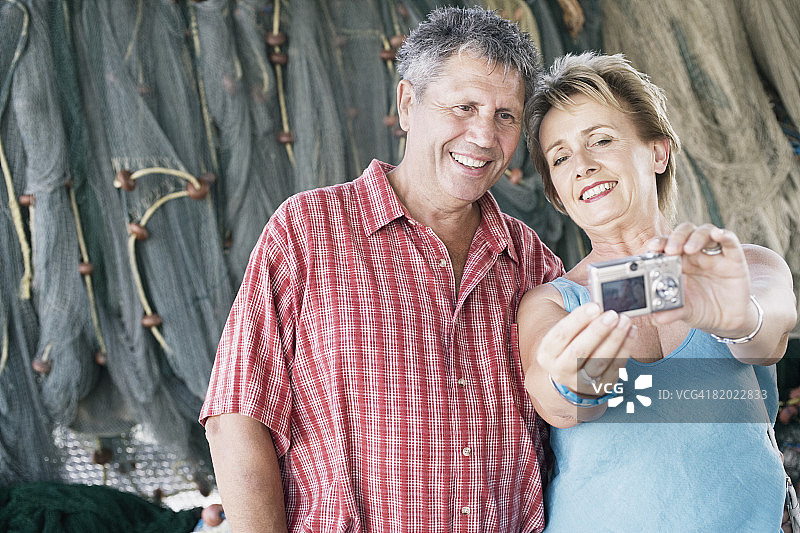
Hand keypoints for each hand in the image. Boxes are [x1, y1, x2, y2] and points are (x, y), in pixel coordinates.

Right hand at [537, 302, 634, 396]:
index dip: (578, 319)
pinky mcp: (600, 387)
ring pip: (600, 361)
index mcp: (547, 354)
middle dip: (598, 331)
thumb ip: (578, 323)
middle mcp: (560, 370)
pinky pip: (615, 368)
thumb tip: (598, 310)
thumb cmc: (569, 345)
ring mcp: (580, 382)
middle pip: (579, 351)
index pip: (561, 335)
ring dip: (615, 339)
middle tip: (613, 315)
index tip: (595, 306)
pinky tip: (631, 333)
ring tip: (625, 322)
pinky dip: (625, 349)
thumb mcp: (564, 335)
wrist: (570, 375)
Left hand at [646, 223, 756, 337]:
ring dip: (695, 237)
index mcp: (677, 263)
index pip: (665, 245)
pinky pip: (730, 241)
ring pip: (704, 232)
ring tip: (688, 249)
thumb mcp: (685, 312)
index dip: (658, 243)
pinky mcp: (734, 259)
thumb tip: (655, 319)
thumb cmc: (701, 310)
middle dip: (675, 238)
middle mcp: (694, 255)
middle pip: (683, 234)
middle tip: (669, 250)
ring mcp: (714, 254)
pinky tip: (718, 234)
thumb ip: (671, 312)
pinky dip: (724, 235)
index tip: (651, 249)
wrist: (727, 320)